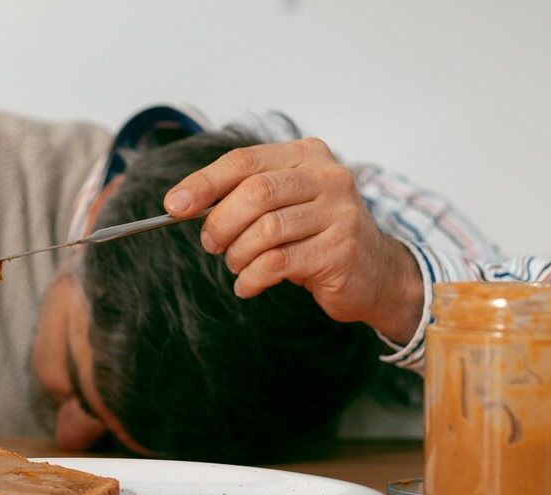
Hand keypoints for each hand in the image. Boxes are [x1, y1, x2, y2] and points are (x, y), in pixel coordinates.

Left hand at [163, 138, 422, 343]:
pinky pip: (279, 263)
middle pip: (255, 192)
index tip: (174, 205)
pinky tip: (247, 285)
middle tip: (211, 244)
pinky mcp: (341, 251)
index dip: (204, 183)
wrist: (376, 272)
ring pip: (265, 230)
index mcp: (307, 155)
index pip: (245, 160)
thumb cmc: (318, 236)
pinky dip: (252, 277)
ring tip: (236, 265)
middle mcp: (327, 177)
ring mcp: (339, 213)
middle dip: (220, 223)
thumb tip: (184, 203)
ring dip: (237, 254)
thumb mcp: (285, 204)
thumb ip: (245, 196)